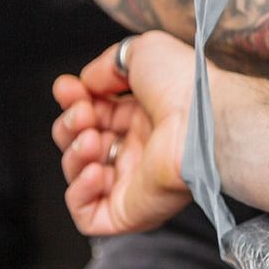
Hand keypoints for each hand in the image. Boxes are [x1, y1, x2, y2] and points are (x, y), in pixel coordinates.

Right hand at [51, 31, 194, 234]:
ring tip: (92, 138)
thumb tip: (85, 84)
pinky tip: (93, 170)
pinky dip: (79, 193)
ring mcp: (134, 181)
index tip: (66, 88)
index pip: (94, 114)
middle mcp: (139, 148)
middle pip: (82, 143)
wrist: (201, 118)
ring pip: (80, 176)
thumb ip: (105, 67)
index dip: (73, 101)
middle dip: (70, 125)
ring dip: (73, 154)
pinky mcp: (131, 211)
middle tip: (83, 114)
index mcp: (143, 115)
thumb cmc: (183, 84)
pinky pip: (89, 215)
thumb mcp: (141, 53)